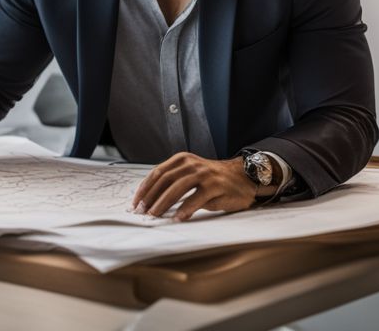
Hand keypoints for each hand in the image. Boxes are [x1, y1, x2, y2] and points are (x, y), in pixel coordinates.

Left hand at [130, 152, 264, 221]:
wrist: (242, 177)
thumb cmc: (211, 179)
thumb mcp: (190, 173)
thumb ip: (172, 181)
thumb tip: (149, 200)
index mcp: (182, 160)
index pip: (157, 173)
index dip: (145, 188)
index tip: (136, 202)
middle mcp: (192, 165)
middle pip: (165, 180)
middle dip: (151, 197)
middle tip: (142, 211)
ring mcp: (204, 175)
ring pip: (178, 188)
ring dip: (164, 203)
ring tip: (155, 215)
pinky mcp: (216, 187)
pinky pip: (197, 199)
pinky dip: (185, 209)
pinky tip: (178, 218)